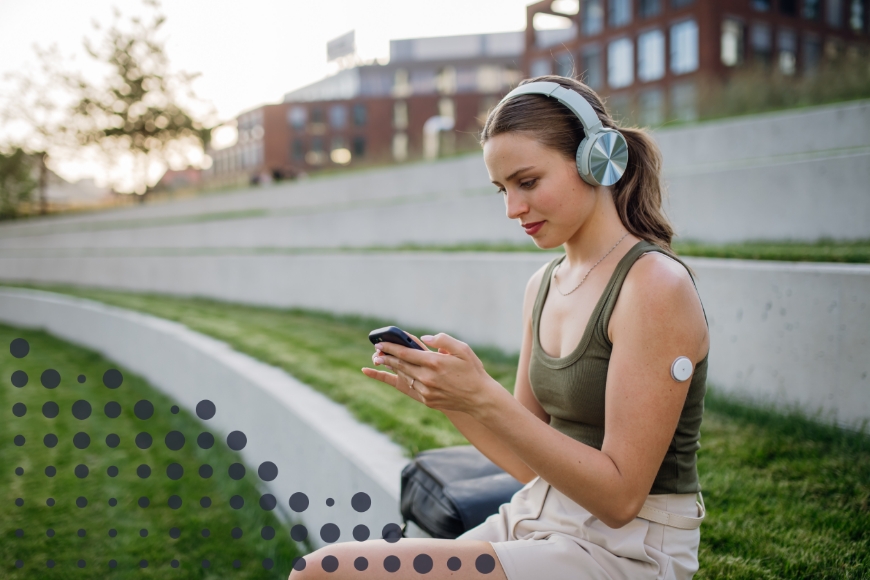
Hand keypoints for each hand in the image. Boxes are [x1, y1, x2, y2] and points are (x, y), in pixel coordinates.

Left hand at [361, 332, 499, 415]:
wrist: (479, 398)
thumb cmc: (472, 370)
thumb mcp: (462, 349)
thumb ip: (443, 340)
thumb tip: (424, 338)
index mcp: (434, 362)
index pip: (405, 353)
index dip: (390, 347)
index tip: (380, 343)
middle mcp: (427, 377)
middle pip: (400, 365)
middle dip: (387, 357)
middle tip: (376, 352)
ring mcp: (426, 391)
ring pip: (405, 376)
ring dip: (394, 368)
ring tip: (385, 361)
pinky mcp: (427, 400)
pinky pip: (413, 387)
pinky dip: (406, 378)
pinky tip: (403, 373)